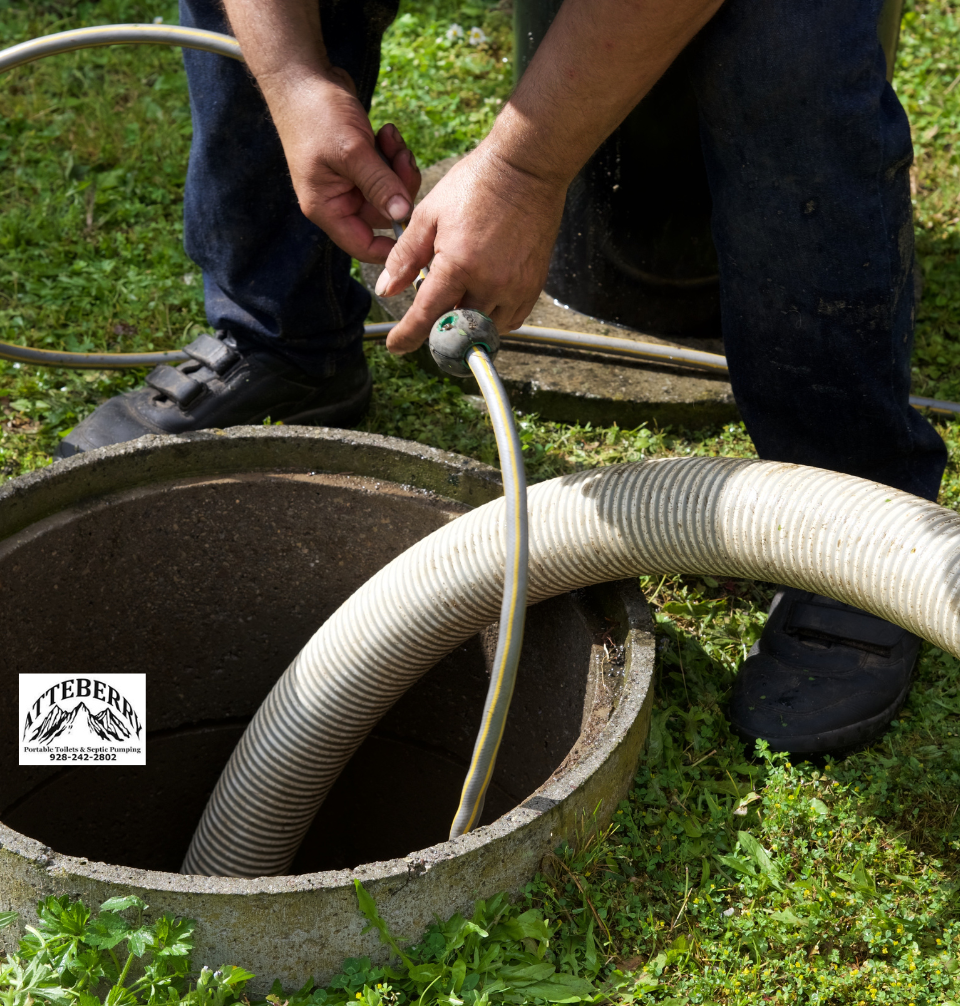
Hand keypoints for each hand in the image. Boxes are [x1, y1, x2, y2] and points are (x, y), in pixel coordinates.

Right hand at [265, 68, 420, 262]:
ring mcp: (350, 183)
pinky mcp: (360, 165)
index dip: (391, 248)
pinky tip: (387, 132)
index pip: (363, 246)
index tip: (416, 232)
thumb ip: (379, 185)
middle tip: (403, 159)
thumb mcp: (352, 151)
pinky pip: (388, 173)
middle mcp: (338, 200)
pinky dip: (393, 155)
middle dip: (399, 189)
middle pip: (383, 216)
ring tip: (391, 137)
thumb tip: (403, 215)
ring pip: (390, 192)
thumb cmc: (316, 113)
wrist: (302, 75)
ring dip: (398, 167)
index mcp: (327, 208)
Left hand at [378, 147, 566, 352]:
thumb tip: (386, 290)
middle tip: (430, 316)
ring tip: (458, 301)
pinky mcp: (534, 286)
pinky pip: (511, 320)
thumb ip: (404, 256)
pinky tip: (482, 300)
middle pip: (457, 328)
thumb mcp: (428, 215)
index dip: (407, 336)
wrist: (526, 169)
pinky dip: (493, 319)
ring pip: (485, 329)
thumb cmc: (475, 185)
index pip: (426, 315)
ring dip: (467, 324)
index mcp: (458, 264)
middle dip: (440, 328)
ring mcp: (515, 287)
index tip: (396, 346)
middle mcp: (489, 283)